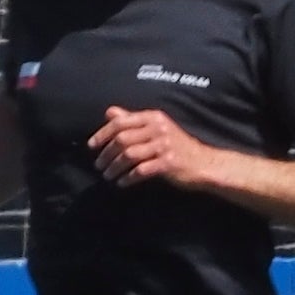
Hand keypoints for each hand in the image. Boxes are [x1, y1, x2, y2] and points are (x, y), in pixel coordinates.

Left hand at [87, 104, 218, 189]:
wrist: (203, 164)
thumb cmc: (177, 146)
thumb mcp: (156, 128)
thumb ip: (132, 120)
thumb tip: (109, 112)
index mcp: (153, 117)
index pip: (120, 122)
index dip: (102, 134)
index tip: (91, 146)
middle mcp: (158, 128)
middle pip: (122, 139)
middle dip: (106, 154)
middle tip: (98, 165)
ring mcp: (164, 145)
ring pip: (129, 155)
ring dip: (114, 167)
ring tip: (107, 176)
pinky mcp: (168, 163)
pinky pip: (141, 171)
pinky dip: (128, 178)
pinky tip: (122, 183)